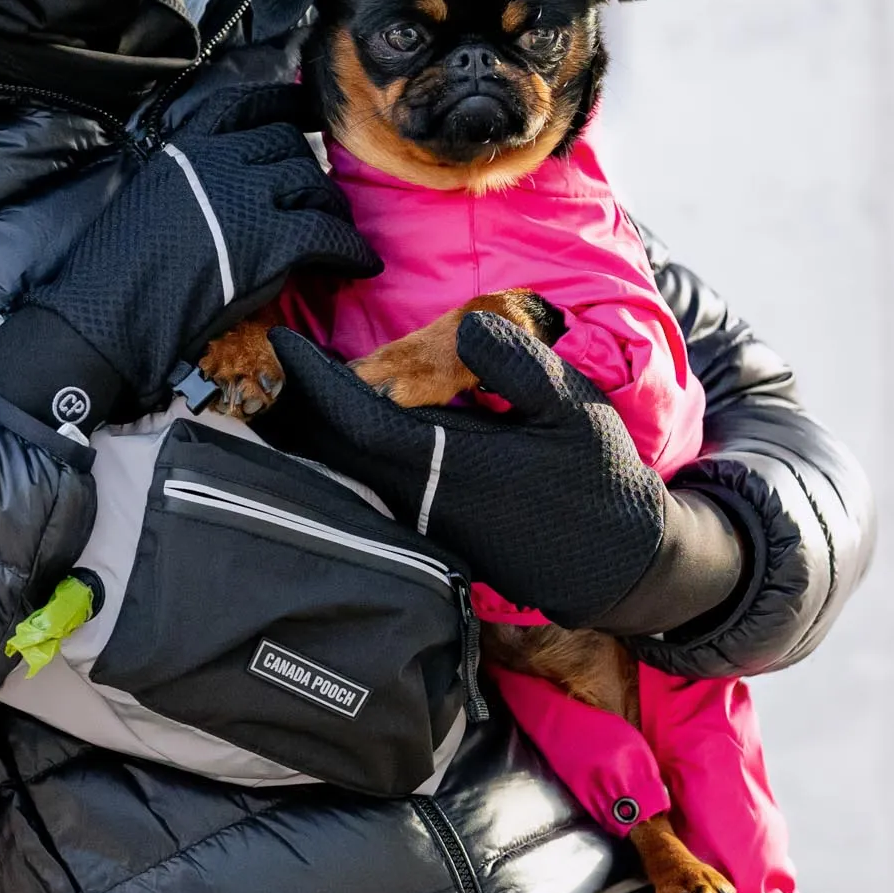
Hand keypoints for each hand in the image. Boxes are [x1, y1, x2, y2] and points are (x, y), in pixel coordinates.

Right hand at [0, 84, 378, 428]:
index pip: (242, 105)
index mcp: (183, 149)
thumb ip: (186, 181)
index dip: (282, 103)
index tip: (306, 109)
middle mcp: (217, 161)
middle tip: (323, 197)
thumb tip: (221, 192)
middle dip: (312, 171)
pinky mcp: (269, 242)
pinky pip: (330, 235)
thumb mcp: (145, 199)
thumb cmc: (111, 273)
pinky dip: (352, 250)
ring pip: (313, 185)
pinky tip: (360, 265)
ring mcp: (245, 197)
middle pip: (287, 146)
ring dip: (333, 211)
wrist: (106, 315)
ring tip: (340, 235)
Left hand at [261, 313, 667, 626]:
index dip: (317, 379)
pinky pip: (368, 492)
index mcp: (453, 467)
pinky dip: (342, 459)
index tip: (284, 342)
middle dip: (300, 405)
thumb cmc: (600, 478)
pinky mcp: (432, 540)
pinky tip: (339, 433)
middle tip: (273, 359)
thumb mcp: (575, 408)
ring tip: (293, 388)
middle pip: (335, 452)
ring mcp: (424, 527)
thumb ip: (520, 366)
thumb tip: (464, 328)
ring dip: (316, 433)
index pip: (359, 419)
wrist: (620, 564)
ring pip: (348, 476)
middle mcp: (424, 503)